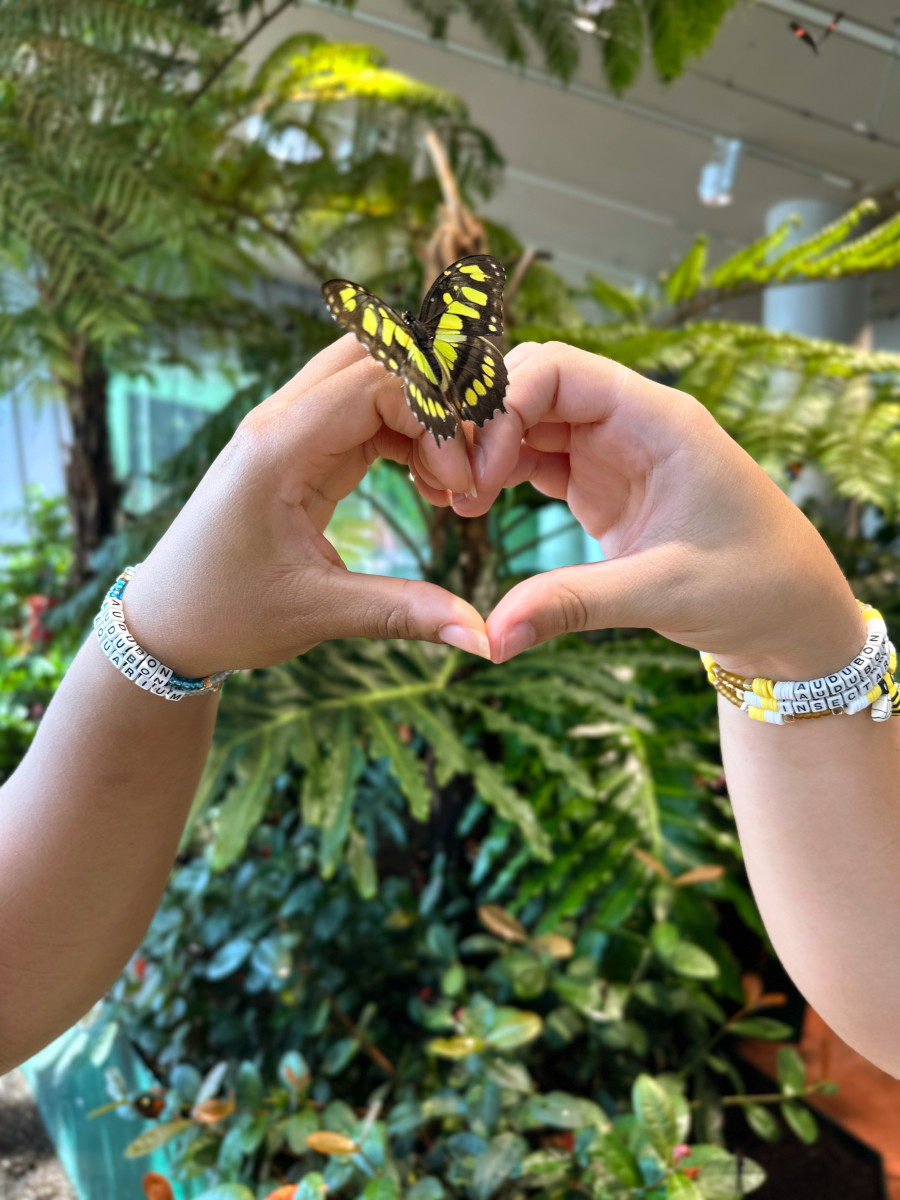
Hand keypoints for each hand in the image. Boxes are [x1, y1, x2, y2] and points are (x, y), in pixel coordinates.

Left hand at [121, 336, 489, 677]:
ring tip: (450, 481)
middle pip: (377, 357)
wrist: (164, 624)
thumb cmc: (225, 615)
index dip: (437, 422)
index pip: (379, 382)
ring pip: (371, 376)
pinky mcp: (297, 449)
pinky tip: (429, 485)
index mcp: (277, 447)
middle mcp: (279, 420)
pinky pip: (364, 412)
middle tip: (469, 465)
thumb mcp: (318, 614)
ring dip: (422, 416)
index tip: (460, 487)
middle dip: (437, 401)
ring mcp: (286, 428)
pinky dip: (406, 434)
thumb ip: (405, 613)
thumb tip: (484, 639)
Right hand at [454, 341, 864, 679]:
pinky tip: (470, 504)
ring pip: (527, 420)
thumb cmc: (754, 586)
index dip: (504, 405)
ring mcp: (612, 450)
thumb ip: (572, 604)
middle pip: (534, 384)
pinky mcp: (598, 483)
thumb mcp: (662, 592)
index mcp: (658, 419)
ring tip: (451, 498)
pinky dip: (497, 473)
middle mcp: (630, 421)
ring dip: (482, 448)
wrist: (791, 614)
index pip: (561, 368)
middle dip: (482, 422)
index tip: (479, 468)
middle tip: (451, 482)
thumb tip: (492, 637)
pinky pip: (533, 457)